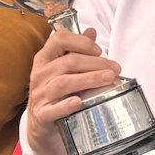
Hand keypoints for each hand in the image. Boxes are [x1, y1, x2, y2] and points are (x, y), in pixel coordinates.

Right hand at [26, 27, 121, 152]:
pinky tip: (79, 102)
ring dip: (89, 79)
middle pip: (68, 62)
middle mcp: (39, 74)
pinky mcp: (41, 115)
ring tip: (109, 79)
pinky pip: (52, 109)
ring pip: (64, 83)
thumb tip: (91, 31)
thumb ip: (78, 49)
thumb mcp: (65, 67)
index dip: (81, 41)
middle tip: (115, 69)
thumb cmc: (57, 90)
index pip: (59, 39)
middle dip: (95, 63)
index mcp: (45, 58)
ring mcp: (39, 94)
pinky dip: (65, 105)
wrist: (41, 122)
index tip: (99, 50)